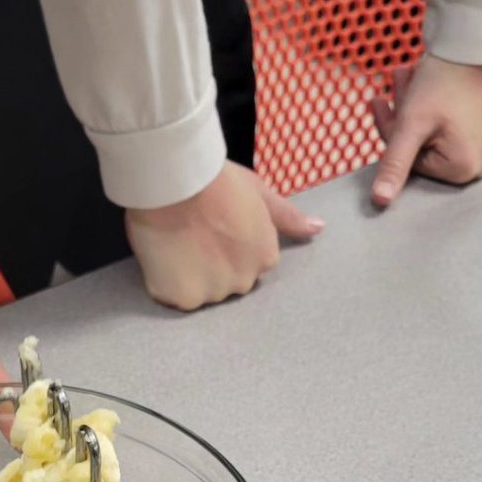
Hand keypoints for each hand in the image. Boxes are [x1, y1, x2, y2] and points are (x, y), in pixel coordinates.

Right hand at [124, 161, 322, 311]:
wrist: (177, 184)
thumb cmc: (219, 182)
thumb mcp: (260, 194)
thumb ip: (288, 218)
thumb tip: (319, 229)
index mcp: (264, 259)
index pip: (246, 263)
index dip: (226, 245)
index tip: (213, 227)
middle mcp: (243, 282)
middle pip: (224, 282)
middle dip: (209, 264)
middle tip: (192, 235)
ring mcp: (212, 293)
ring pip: (198, 291)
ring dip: (187, 274)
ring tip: (175, 243)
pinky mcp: (181, 299)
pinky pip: (172, 296)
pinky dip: (166, 280)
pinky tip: (163, 254)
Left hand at [371, 56, 481, 207]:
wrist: (481, 41)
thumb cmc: (445, 82)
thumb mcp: (412, 124)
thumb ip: (395, 163)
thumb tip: (380, 202)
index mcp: (463, 169)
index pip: (412, 161)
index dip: (393, 133)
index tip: (381, 102)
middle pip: (425, 148)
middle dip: (403, 116)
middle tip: (396, 79)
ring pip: (438, 134)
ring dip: (416, 107)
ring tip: (407, 74)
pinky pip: (458, 126)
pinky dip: (440, 109)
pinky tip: (428, 83)